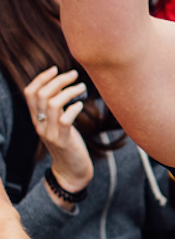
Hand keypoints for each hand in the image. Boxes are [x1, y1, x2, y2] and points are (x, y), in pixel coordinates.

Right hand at [23, 67, 93, 193]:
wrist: (70, 170)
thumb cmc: (69, 143)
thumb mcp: (59, 123)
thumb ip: (59, 107)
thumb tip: (67, 85)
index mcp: (37, 119)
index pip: (29, 93)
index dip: (41, 78)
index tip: (56, 69)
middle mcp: (39, 125)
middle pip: (41, 95)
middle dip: (58, 80)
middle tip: (74, 74)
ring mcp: (50, 133)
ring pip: (52, 105)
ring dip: (69, 92)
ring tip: (82, 87)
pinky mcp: (63, 141)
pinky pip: (65, 120)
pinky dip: (74, 109)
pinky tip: (81, 105)